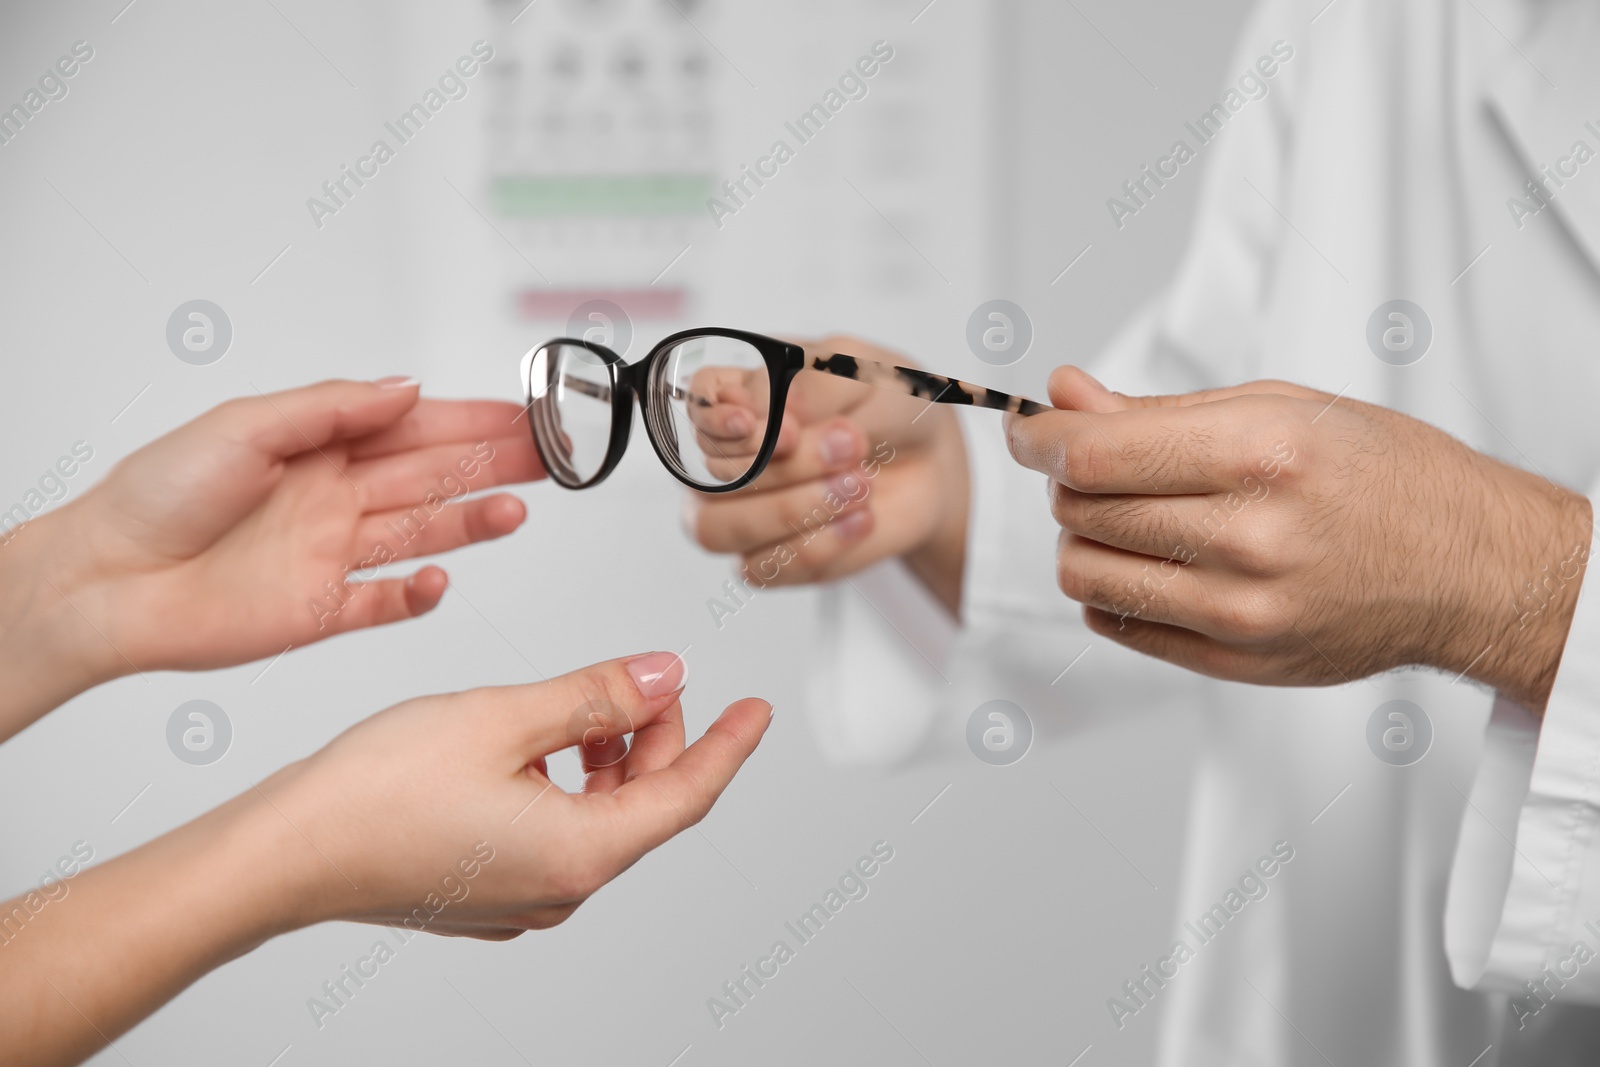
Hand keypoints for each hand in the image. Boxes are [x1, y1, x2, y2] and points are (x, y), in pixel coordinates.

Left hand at [0, 378, 541, 735]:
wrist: (104, 583)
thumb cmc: (155, 496)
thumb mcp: (246, 426)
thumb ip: (333, 410)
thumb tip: (406, 389)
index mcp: (318, 448)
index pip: (415, 428)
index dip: (474, 420)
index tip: (526, 413)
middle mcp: (333, 499)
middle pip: (434, 478)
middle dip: (495, 463)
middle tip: (552, 456)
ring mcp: (331, 556)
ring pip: (424, 534)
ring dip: (474, 523)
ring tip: (518, 511)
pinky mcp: (320, 611)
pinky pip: (384, 604)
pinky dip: (418, 596)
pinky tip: (441, 581)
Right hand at [0, 652, 768, 1063]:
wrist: (284, 853)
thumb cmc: (376, 791)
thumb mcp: (507, 717)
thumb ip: (597, 696)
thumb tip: (664, 675)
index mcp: (581, 852)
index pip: (688, 796)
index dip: (729, 746)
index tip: (757, 712)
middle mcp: (560, 887)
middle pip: (644, 806)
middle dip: (657, 738)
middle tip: (650, 679)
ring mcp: (522, 896)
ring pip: (598, 817)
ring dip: (607, 757)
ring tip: (587, 703)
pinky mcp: (486, 890)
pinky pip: (556, 831)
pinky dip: (566, 782)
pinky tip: (537, 743)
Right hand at [685, 335, 969, 614]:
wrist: (929, 461)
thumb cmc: (887, 406)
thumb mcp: (868, 374)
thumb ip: (817, 386)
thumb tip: (778, 416)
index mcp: (738, 395)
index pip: (697, 407)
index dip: (724, 421)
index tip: (786, 429)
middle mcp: (725, 456)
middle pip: (713, 471)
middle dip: (786, 465)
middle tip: (852, 444)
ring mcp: (738, 512)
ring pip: (718, 528)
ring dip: (790, 510)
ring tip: (859, 485)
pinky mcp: (768, 559)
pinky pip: (760, 569)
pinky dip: (815, 546)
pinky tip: (862, 519)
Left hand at [1005, 368, 1593, 709]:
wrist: (1472, 570)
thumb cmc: (1385, 477)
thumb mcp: (1282, 408)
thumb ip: (1158, 411)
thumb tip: (1063, 396)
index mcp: (1262, 455)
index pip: (1095, 454)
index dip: (1039, 439)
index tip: (1028, 430)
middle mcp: (1249, 538)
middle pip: (1083, 511)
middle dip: (1067, 481)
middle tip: (1097, 467)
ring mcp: (1241, 611)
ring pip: (1085, 575)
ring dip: (1082, 539)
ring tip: (1125, 519)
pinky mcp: (1236, 662)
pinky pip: (1119, 627)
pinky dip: (1113, 592)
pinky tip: (1153, 566)